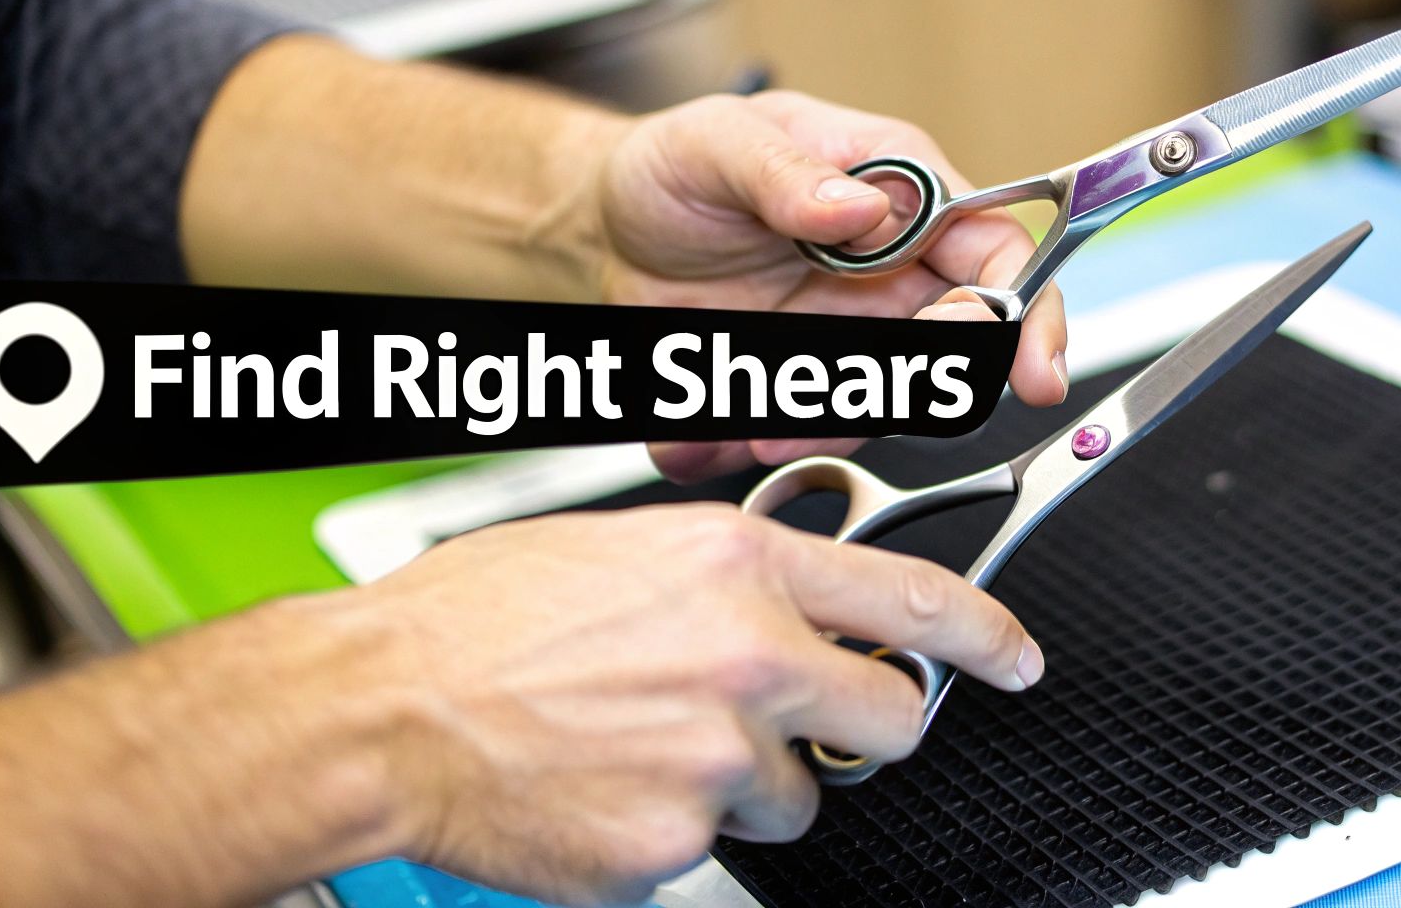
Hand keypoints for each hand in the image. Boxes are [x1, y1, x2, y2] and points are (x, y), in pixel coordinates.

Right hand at [364, 505, 1043, 904]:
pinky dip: (668, 829)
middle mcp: (747, 657)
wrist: (383, 706)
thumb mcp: (627, 551)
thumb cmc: (479, 617)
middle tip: (798, 725)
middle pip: (886, 716)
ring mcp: (716, 757)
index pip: (913, 599)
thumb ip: (734, 580)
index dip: (985, 635)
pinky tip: (603, 790)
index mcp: (740, 567)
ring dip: (742, 783)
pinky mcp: (675, 844)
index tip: (1017, 658)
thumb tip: (795, 612)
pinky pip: (711, 849)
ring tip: (644, 749)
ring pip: (795, 795)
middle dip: (860, 727)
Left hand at [597, 90, 1068, 480]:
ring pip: (884, 406)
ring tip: (753, 421)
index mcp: (900, 193)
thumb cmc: (679, 164)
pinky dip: (759, 438)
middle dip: (914, 389)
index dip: (1028, 313)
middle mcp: (894, 272)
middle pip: (957, 351)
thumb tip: (864, 207)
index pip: (997, 254)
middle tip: (836, 395)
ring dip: (823, 426)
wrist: (611, 228)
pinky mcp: (807, 384)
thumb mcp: (715, 143)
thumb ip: (785, 172)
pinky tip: (711, 423)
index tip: (1030, 371)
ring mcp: (855, 335)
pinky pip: (808, 432)